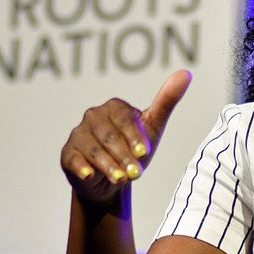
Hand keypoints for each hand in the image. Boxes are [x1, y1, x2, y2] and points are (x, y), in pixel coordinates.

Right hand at [60, 70, 191, 207]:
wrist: (114, 180)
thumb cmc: (135, 149)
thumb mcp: (153, 127)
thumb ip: (167, 102)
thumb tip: (186, 73)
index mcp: (114, 107)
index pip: (123, 118)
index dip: (134, 136)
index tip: (145, 152)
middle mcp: (93, 117)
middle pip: (109, 135)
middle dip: (123, 155)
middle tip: (137, 173)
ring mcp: (78, 135)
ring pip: (93, 149)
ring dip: (108, 165)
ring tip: (122, 179)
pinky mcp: (67, 154)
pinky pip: (73, 159)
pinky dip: (81, 167)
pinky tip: (89, 175)